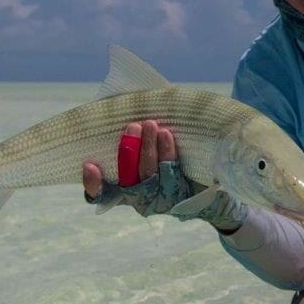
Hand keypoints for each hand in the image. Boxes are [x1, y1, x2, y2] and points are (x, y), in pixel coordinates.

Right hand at [80, 120, 245, 230]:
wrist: (213, 179)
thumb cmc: (170, 153)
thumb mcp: (147, 143)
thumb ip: (130, 132)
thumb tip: (113, 103)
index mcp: (123, 190)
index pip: (100, 195)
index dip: (93, 184)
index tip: (90, 164)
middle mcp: (140, 199)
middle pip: (128, 181)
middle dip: (128, 152)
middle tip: (131, 127)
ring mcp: (162, 199)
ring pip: (150, 177)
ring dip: (148, 150)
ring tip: (150, 126)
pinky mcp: (184, 196)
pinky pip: (174, 176)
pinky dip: (168, 154)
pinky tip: (167, 135)